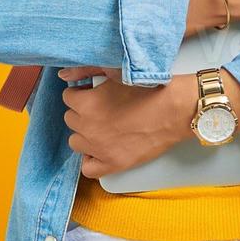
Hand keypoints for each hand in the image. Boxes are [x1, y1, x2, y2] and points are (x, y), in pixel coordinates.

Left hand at [57, 66, 194, 178]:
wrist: (173, 110)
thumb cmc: (148, 89)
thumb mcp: (115, 74)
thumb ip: (87, 72)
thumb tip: (66, 75)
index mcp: (87, 104)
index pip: (68, 98)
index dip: (80, 93)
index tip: (90, 94)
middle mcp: (89, 127)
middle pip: (71, 120)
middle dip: (82, 113)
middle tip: (99, 108)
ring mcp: (100, 148)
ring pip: (76, 142)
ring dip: (85, 134)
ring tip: (100, 127)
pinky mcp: (113, 163)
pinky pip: (88, 168)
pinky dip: (91, 159)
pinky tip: (99, 149)